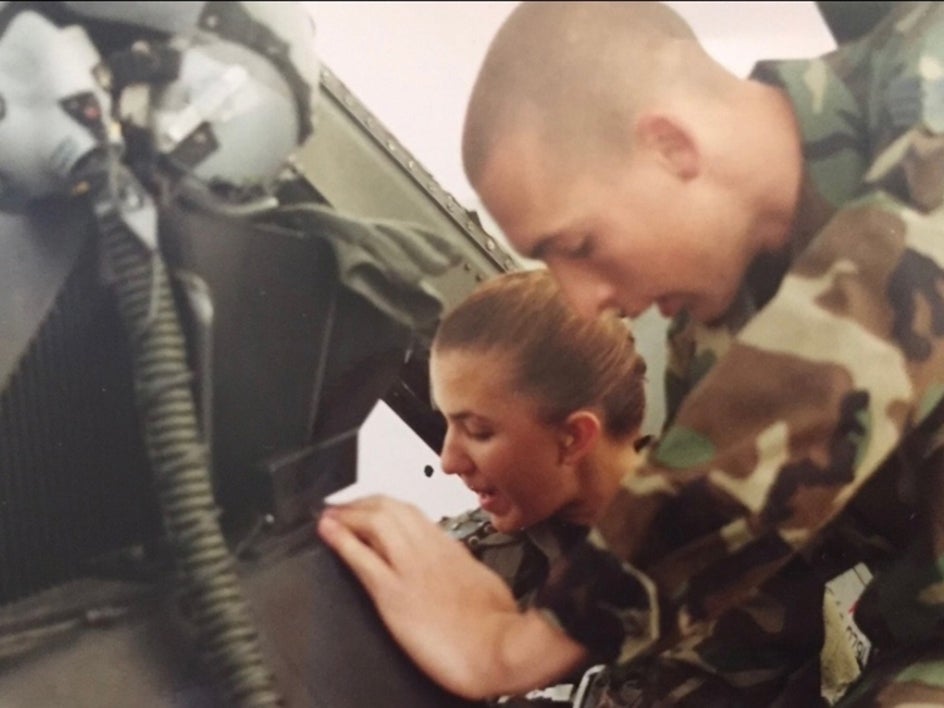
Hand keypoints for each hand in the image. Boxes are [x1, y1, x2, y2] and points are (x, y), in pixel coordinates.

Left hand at [317, 495, 586, 698]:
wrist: (499, 649)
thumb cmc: (499, 624)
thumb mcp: (483, 581)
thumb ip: (463, 567)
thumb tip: (457, 563)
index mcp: (450, 547)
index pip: (411, 513)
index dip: (383, 506)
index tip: (369, 507)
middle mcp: (429, 550)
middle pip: (390, 509)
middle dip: (362, 503)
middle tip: (342, 506)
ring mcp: (411, 569)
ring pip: (375, 523)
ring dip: (347, 515)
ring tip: (329, 515)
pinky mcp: (395, 595)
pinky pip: (363, 560)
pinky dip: (341, 542)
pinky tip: (328, 533)